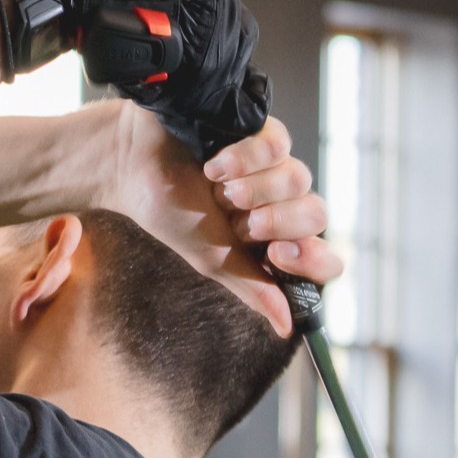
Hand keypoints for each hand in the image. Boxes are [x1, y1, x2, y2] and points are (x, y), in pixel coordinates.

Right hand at [102, 106, 338, 334]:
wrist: (132, 169)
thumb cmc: (173, 215)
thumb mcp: (213, 260)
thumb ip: (254, 288)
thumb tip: (287, 329)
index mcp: (278, 241)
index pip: (325, 259)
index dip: (312, 261)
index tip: (277, 256)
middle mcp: (284, 202)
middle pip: (317, 213)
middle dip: (274, 221)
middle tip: (235, 221)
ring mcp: (276, 164)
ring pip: (298, 178)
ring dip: (255, 189)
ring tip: (216, 189)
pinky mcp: (262, 128)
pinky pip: (278, 144)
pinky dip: (245, 158)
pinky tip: (214, 164)